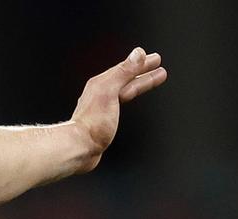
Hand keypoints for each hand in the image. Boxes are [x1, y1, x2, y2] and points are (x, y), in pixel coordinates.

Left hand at [71, 47, 167, 170]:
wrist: (79, 147)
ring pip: (126, 89)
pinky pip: (121, 100)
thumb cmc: (92, 123)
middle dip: (143, 71)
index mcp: (102, 84)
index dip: (142, 64)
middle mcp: (101, 92)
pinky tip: (129, 98)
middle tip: (158, 65)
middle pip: (127, 78)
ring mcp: (102, 105)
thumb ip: (124, 72)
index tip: (156, 58)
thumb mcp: (110, 92)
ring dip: (140, 83)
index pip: (127, 69)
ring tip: (153, 79)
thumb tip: (138, 53)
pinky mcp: (104, 118)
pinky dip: (130, 95)